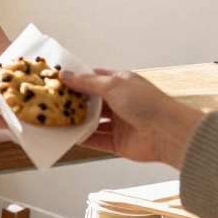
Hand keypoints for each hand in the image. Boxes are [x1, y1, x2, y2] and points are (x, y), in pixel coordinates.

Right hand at [61, 69, 205, 166]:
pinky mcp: (118, 142)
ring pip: (92, 122)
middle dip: (73, 102)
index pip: (94, 78)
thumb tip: (66, 75)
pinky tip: (68, 137)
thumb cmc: (145, 103)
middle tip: (51, 101)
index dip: (77, 78)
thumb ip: (88, 83)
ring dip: (76, 121)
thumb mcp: (113, 85)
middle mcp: (120, 102)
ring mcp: (119, 123)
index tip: (57, 80)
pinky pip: (97, 140)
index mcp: (121, 83)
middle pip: (91, 101)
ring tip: (55, 120)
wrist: (167, 133)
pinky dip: (84, 139)